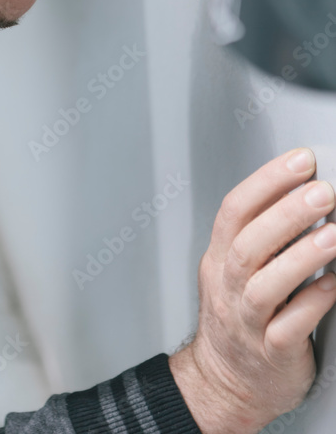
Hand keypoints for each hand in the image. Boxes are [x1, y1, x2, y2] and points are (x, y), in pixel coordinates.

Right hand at [170, 148, 335, 433]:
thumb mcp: (233, 269)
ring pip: (266, 285)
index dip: (266, 182)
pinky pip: (291, 326)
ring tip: (334, 233)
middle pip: (249, 243)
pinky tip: (334, 283)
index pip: (234, 210)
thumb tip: (303, 192)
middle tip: (323, 190)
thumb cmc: (237, 318)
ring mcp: (247, 321)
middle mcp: (228, 286)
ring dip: (302, 256)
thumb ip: (260, 235)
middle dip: (286, 213)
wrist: (224, 383)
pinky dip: (313, 302)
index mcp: (220, 257)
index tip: (300, 160)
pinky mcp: (271, 353)